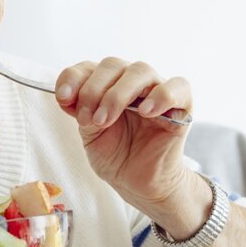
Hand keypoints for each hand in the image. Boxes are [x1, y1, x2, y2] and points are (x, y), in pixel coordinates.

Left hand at [55, 57, 204, 226]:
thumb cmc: (115, 154)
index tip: (63, 99)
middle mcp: (131, 81)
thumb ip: (80, 110)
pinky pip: (178, 87)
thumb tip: (66, 95)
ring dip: (117, 95)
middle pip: (112, 65)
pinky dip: (161, 95)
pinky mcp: (182, 105)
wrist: (137, 181)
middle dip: (93, 91)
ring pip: (140, 71)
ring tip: (105, 120)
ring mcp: (156, 90)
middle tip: (87, 120)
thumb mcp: (89, 133)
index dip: (73, 78)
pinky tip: (145, 112)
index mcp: (106, 84)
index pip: (89, 67)